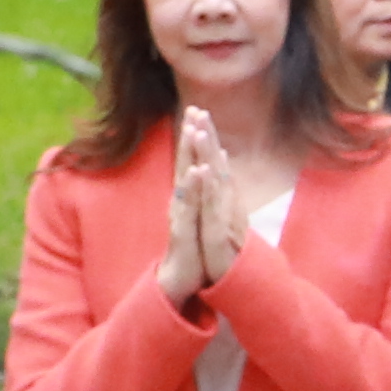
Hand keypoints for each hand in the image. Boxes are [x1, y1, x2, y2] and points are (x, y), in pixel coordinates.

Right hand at [162, 107, 236, 304]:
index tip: (199, 111)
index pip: (192, 162)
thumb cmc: (192, 248)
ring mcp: (182, 216)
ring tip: (195, 131)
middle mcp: (182, 203)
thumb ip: (204, 193)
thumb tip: (210, 168)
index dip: (194, 138)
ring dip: (191, 155)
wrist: (180, 281)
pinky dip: (195, 188)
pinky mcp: (185, 232)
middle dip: (191, 137)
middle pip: (186, 164)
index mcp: (188, 198)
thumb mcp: (200, 217)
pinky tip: (199, 171)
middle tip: (195, 109)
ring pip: (186, 181)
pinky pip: (190, 207)